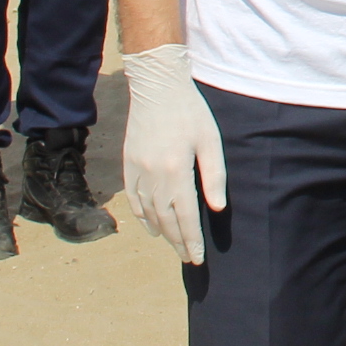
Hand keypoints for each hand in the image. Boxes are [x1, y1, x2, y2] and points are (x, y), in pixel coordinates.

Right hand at [121, 45, 225, 263]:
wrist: (157, 86)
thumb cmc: (189, 111)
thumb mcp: (210, 141)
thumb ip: (214, 176)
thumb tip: (217, 208)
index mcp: (175, 171)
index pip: (184, 216)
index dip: (191, 240)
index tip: (197, 258)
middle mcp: (152, 175)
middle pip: (165, 219)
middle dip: (178, 242)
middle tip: (188, 258)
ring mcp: (136, 170)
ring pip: (148, 212)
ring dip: (162, 232)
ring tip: (174, 245)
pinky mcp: (128, 164)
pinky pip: (133, 198)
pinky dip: (141, 216)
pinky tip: (151, 226)